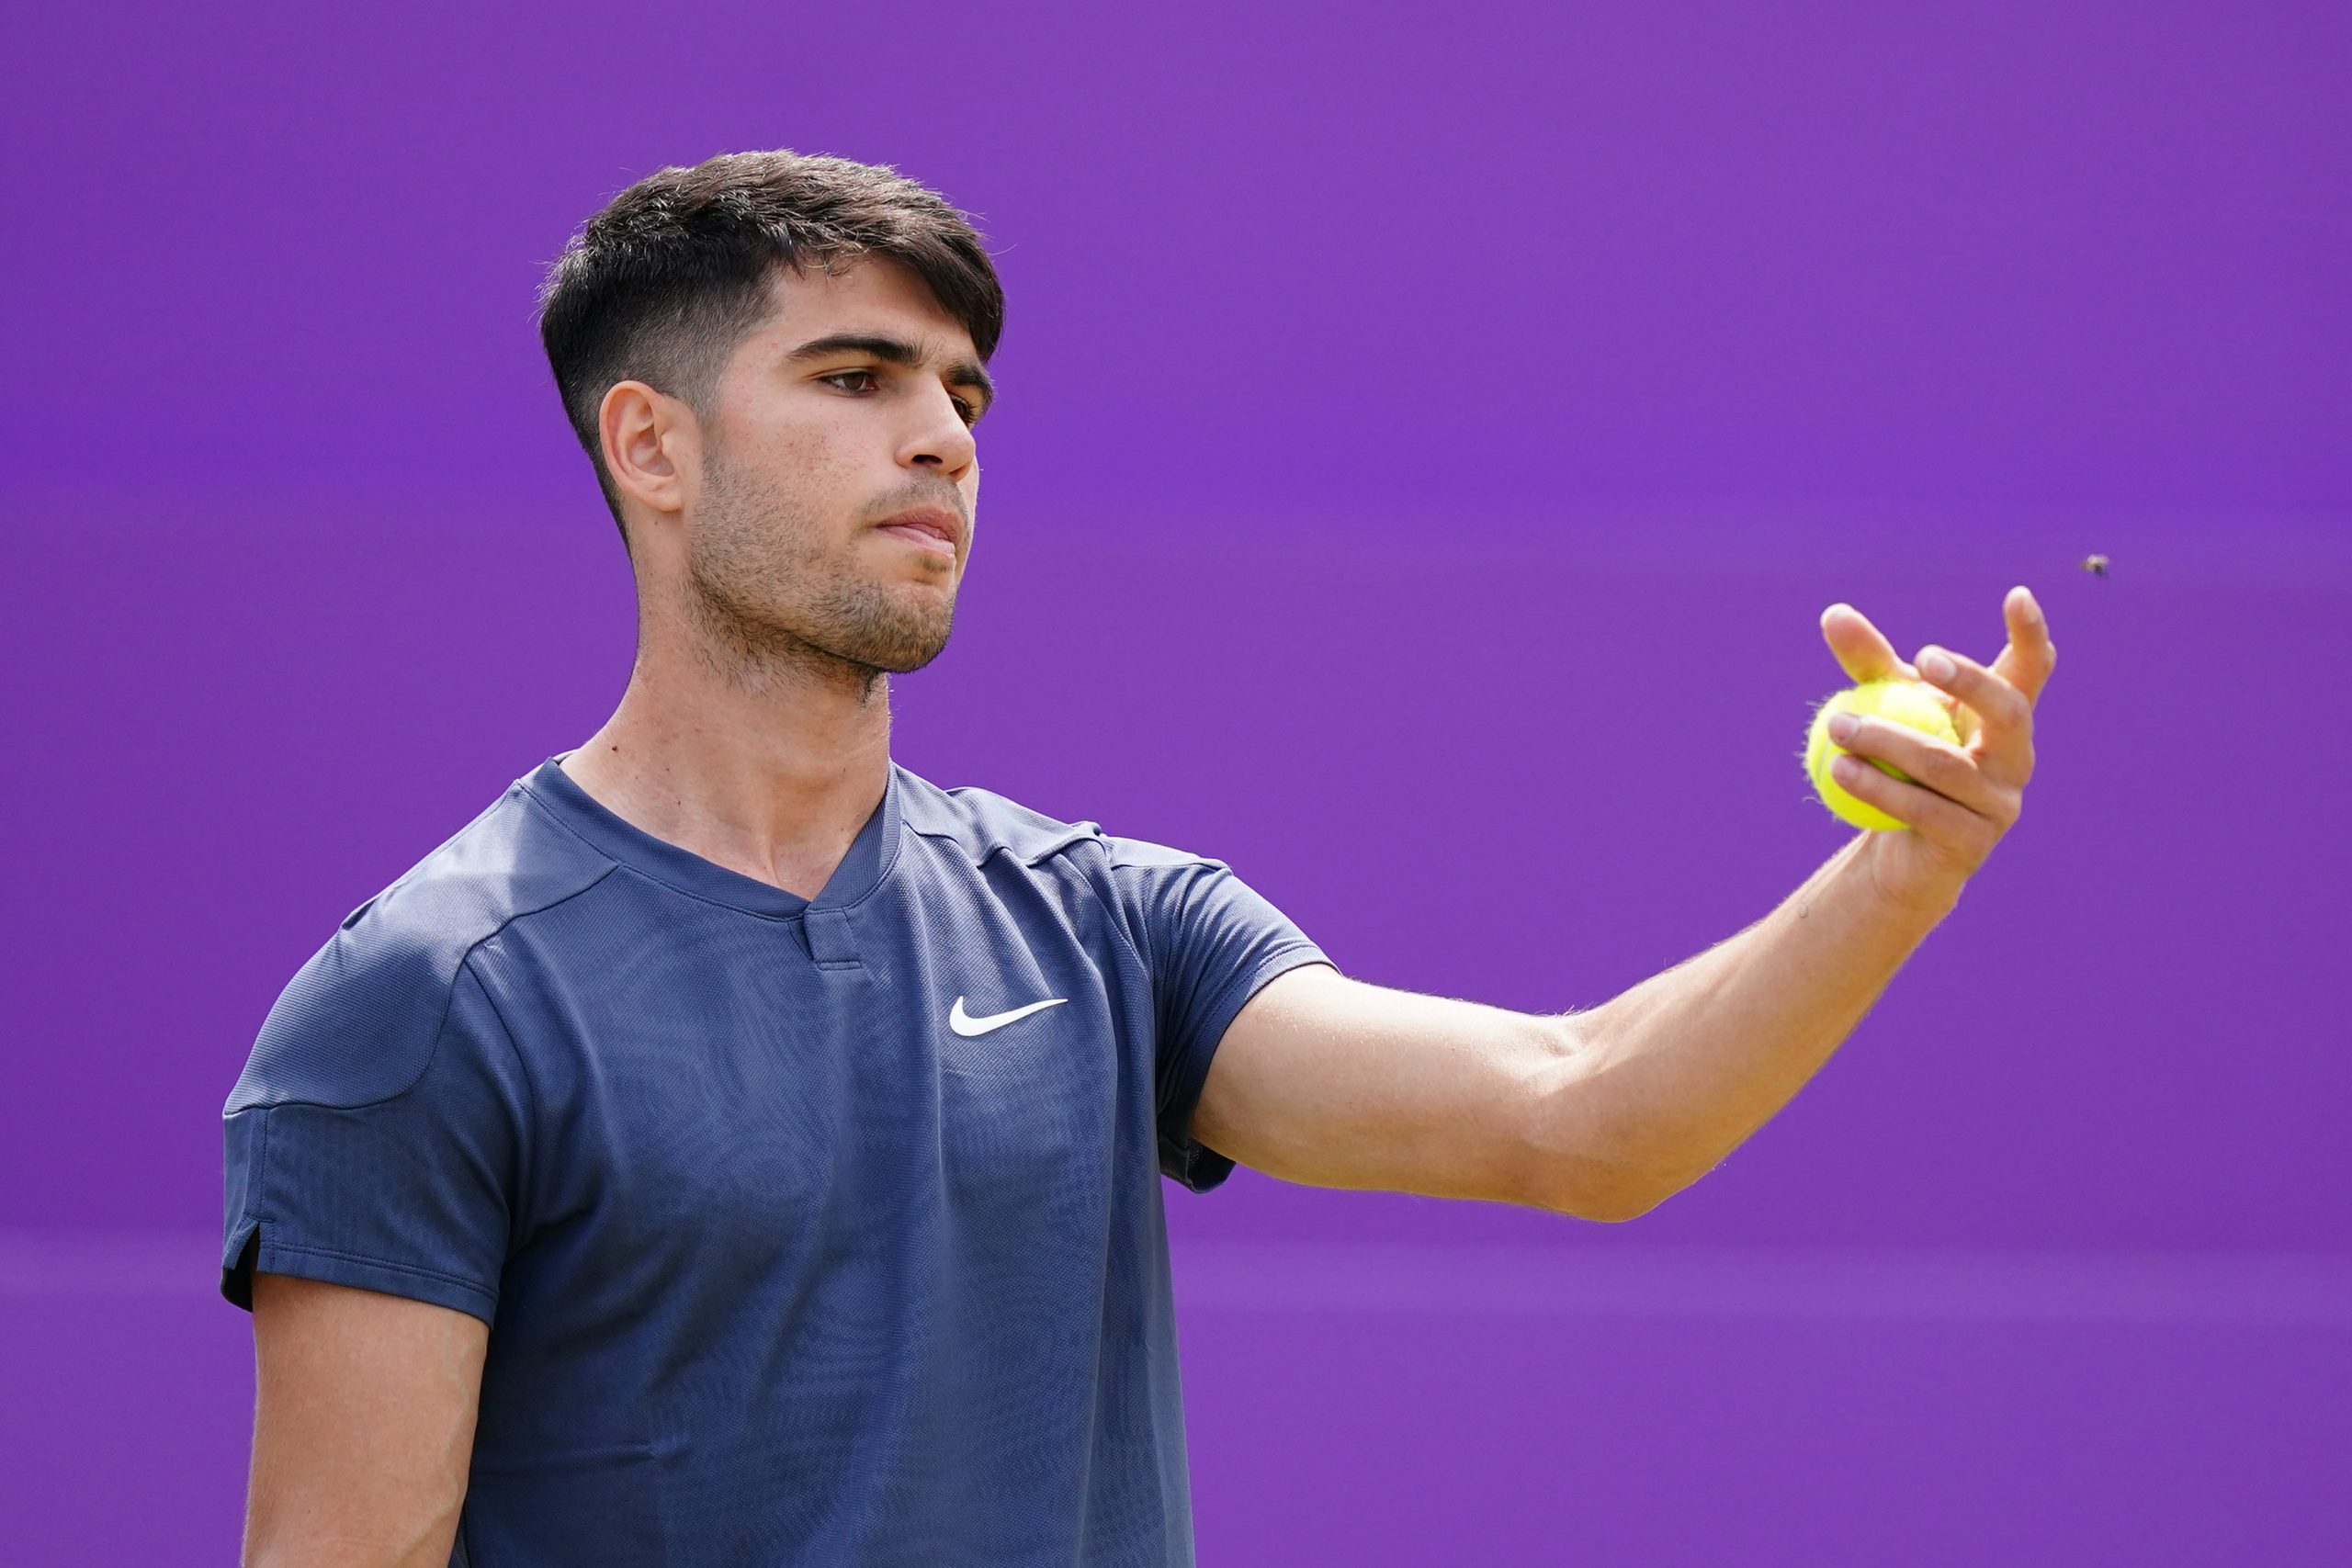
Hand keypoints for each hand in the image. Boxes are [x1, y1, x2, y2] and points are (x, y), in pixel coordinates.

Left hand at [1818, 586, 2056, 915]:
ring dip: (1887, 741)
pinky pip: (1922, 808)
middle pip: (2009, 711)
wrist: (1896, 852)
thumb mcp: (1885, 707)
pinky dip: (1877, 787)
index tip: (2018, 595)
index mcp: (2004, 718)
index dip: (2032, 635)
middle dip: (1971, 681)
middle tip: (1921, 659)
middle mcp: (2016, 757)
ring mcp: (2001, 803)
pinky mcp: (1973, 842)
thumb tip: (1833, 613)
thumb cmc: (1899, 764)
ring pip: (1948, 765)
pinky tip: (1839, 770)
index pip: (2030, 671)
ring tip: (1837, 727)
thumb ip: (1867, 663)